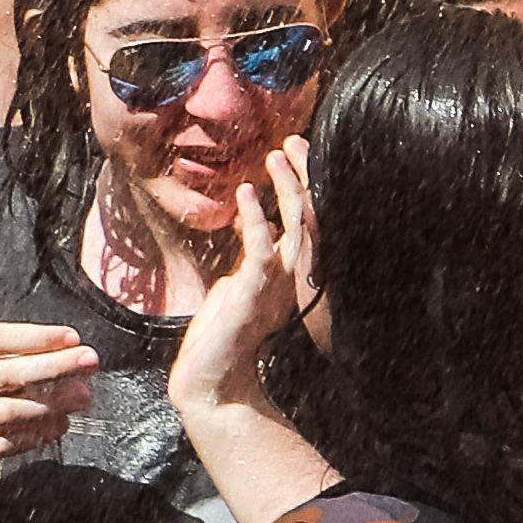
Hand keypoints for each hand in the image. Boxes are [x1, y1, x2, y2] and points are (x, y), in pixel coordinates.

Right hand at [0, 321, 97, 466]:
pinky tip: (59, 424)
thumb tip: (75, 357)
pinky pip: (3, 443)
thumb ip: (29, 353)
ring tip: (81, 396)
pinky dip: (37, 434)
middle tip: (89, 363)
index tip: (73, 338)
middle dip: (55, 367)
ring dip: (52, 405)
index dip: (39, 338)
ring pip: (8, 411)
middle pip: (6, 373)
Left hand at [171, 140, 314, 421]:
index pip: (305, 223)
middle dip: (303, 178)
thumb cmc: (220, 336)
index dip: (303, 188)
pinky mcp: (255, 288)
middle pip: (310, 218)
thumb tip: (247, 233)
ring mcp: (277, 283)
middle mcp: (292, 277)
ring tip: (276, 157)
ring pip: (295, 226)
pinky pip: (262, 245)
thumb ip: (248, 260)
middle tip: (293, 144)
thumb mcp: (238, 287)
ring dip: (286, 189)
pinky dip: (257, 215)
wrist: (212, 378)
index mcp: (290, 276)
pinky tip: (250, 192)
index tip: (292, 156)